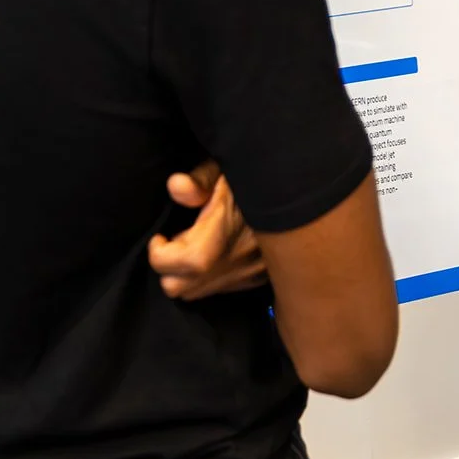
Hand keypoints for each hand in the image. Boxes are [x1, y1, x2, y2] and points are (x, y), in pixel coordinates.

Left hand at [148, 160, 267, 300]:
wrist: (300, 193)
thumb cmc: (261, 175)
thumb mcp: (231, 165)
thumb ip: (201, 178)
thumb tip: (175, 187)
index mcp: (223, 233)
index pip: (178, 265)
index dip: (158, 254)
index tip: (160, 237)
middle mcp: (237, 260)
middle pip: (180, 288)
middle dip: (170, 267)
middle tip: (180, 239)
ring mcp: (250, 273)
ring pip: (198, 293)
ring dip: (189, 274)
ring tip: (200, 244)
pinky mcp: (259, 278)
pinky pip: (222, 288)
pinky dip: (211, 275)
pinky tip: (219, 250)